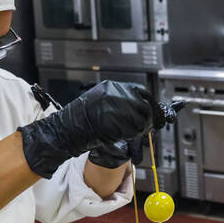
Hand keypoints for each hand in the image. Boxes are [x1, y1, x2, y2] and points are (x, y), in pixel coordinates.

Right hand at [20, 81, 166, 177]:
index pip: (141, 92)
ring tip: (130, 132)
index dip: (150, 104)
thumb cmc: (84, 119)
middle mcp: (113, 94)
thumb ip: (123, 102)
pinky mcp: (111, 121)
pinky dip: (131, 136)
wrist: (67, 130)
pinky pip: (130, 130)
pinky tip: (123, 136)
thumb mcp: (103, 102)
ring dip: (140, 129)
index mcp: (112, 87)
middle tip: (147, 127)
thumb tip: (145, 108)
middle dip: (148, 118)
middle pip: (144, 106)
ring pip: (139, 119)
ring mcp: (111, 107)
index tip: (156, 113)